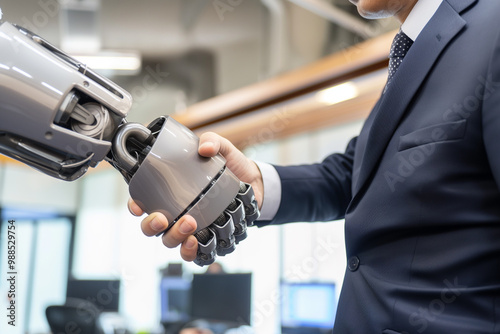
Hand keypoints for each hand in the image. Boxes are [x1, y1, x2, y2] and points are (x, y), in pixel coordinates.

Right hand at [128, 132, 263, 261]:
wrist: (256, 184)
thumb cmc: (232, 167)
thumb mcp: (222, 150)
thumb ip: (212, 141)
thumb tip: (204, 148)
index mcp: (171, 192)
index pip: (143, 201)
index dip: (135, 206)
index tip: (138, 207)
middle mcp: (176, 212)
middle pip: (151, 227)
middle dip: (151, 226)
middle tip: (163, 218)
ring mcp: (190, 229)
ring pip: (169, 241)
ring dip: (174, 236)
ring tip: (190, 223)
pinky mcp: (207, 240)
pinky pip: (192, 254)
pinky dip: (189, 252)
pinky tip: (195, 242)